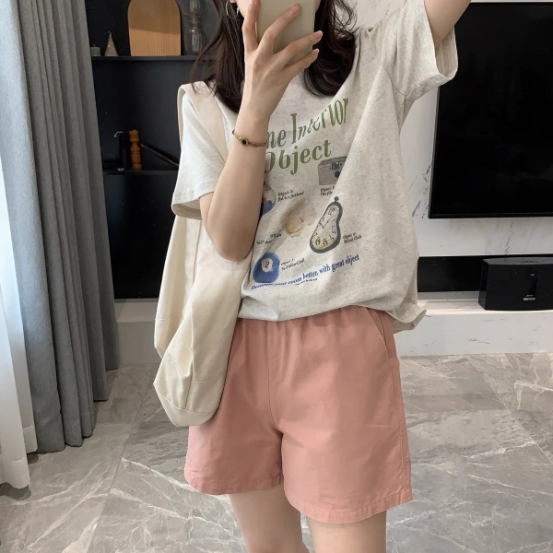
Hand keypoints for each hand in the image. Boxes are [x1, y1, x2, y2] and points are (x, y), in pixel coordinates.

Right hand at [241, 0, 321, 122]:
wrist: (254, 109)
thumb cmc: (254, 86)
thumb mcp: (252, 66)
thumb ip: (259, 50)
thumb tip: (273, 36)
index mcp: (249, 54)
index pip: (247, 29)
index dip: (251, 13)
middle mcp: (259, 60)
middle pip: (271, 33)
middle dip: (285, 18)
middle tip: (297, 8)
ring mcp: (271, 70)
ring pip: (291, 48)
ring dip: (307, 40)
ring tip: (318, 33)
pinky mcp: (282, 80)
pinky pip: (298, 65)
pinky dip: (309, 58)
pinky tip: (315, 53)